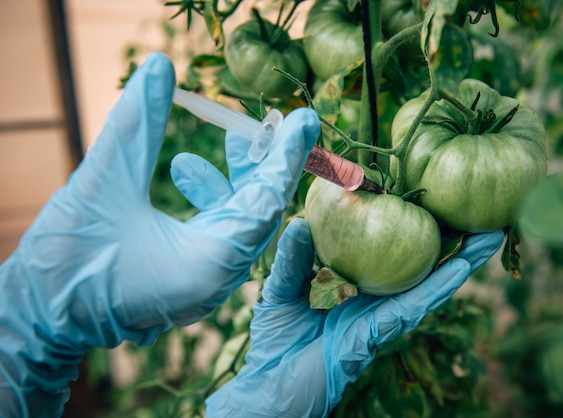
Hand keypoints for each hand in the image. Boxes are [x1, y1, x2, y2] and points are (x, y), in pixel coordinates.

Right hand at [0, 53, 318, 415]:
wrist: (40, 316)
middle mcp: (218, 279)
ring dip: (236, 178)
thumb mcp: (103, 182)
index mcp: (209, 264)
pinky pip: (217, 232)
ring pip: (238, 221)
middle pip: (260, 211)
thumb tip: (160, 66)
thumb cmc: (67, 260)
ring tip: (231, 135)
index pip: (266, 201)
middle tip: (272, 121)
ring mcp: (205, 281)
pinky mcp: (189, 277)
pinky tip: (187, 170)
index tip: (304, 119)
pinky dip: (214, 199)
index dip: (285, 155)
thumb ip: (135, 124)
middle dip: (266, 163)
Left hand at [205, 218, 503, 416]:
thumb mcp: (281, 288)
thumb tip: (300, 222)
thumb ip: (293, 258)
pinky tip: (461, 268)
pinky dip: (438, 287)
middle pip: (419, 265)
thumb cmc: (278, 338)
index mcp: (355, 283)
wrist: (270, 384)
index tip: (429, 198)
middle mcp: (375, 298)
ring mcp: (380, 316)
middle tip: (481, 213)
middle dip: (451, 241)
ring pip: (428, 284)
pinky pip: (412, 306)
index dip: (410, 226)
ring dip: (460, 261)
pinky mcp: (377, 333)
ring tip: (489, 236)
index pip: (387, 250)